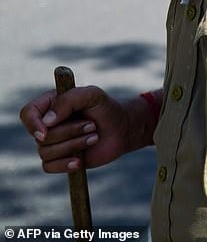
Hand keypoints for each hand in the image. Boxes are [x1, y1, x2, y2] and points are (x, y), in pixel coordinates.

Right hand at [19, 86, 151, 172]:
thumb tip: (46, 121)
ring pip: (46, 152)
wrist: (122, 129)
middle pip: (41, 136)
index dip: (33, 123)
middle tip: (93, 125)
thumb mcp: (93, 95)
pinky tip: (79, 161)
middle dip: (69, 131)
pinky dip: (64, 164)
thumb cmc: (106, 109)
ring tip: (94, 136)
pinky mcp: (59, 159)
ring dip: (74, 144)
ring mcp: (52, 143)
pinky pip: (48, 167)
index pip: (27, 113)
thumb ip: (70, 99)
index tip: (46, 130)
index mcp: (50, 105)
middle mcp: (47, 125)